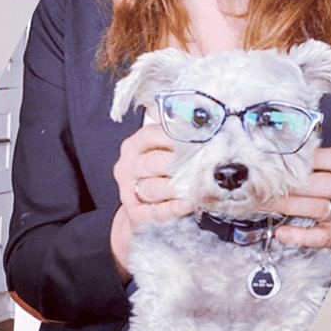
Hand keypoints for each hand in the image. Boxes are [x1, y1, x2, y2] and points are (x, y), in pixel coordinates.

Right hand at [109, 123, 193, 279]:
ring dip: (177, 187)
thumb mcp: (163, 150)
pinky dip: (174, 208)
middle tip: (202, 162)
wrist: (145, 210)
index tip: (197, 137)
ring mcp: (129, 192)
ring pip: (152, 188)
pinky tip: (189, 203)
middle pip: (151, 162)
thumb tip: (196, 116)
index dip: (173, 135)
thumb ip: (176, 134)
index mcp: (133, 147)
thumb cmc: (160, 175)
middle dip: (179, 163)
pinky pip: (156, 211)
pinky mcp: (136, 214)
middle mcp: (128, 167)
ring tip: (198, 184)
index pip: (149, 135)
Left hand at [261, 146, 330, 259]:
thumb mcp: (321, 171)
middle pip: (328, 184)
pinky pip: (318, 236)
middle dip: (294, 184)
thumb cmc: (324, 191)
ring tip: (263, 204)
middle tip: (266, 184)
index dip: (309, 158)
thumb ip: (303, 162)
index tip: (283, 158)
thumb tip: (269, 154)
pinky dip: (298, 235)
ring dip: (288, 206)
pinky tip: (281, 232)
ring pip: (319, 208)